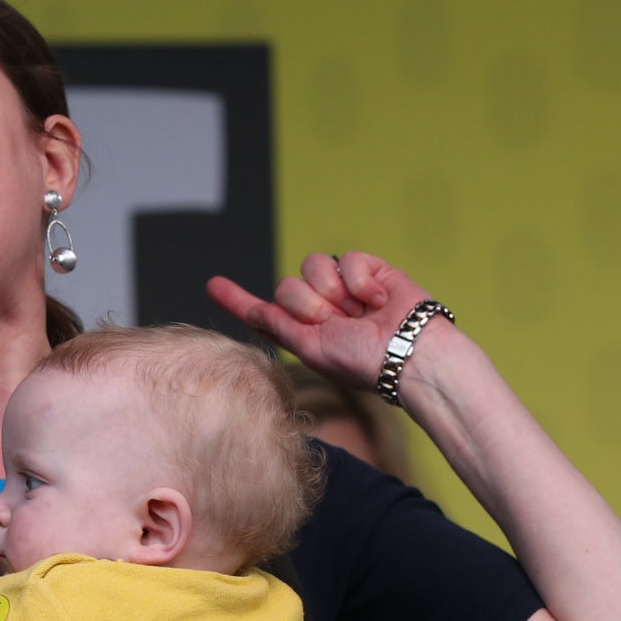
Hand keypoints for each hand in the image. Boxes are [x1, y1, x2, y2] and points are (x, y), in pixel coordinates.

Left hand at [207, 251, 441, 391]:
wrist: (408, 353)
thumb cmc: (363, 361)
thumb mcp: (311, 348)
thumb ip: (280, 325)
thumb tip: (252, 310)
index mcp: (303, 330)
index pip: (264, 310)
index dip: (237, 298)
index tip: (212, 285)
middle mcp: (320, 306)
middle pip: (287, 287)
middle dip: (309, 306)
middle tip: (338, 324)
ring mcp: (343, 286)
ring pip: (313, 266)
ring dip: (333, 292)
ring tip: (358, 312)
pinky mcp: (368, 268)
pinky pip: (346, 258)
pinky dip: (360, 281)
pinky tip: (377, 299)